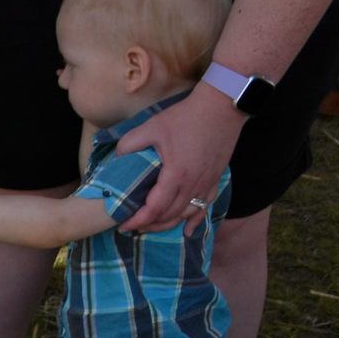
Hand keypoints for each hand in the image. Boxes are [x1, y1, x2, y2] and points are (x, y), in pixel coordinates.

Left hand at [113, 87, 244, 233]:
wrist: (222, 106)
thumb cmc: (186, 116)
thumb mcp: (152, 127)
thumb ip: (130, 144)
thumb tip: (116, 159)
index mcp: (176, 175)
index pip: (155, 209)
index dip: (138, 221)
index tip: (123, 225)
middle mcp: (193, 184)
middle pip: (170, 216)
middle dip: (149, 225)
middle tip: (133, 227)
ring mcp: (207, 183)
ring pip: (187, 214)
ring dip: (168, 224)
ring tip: (151, 227)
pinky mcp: (216, 179)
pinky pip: (205, 206)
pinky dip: (195, 220)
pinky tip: (187, 231)